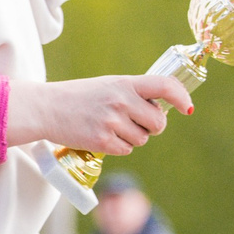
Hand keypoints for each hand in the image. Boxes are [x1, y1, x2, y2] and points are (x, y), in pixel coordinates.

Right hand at [4, 74, 190, 154]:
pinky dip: (118, 147)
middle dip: (151, 126)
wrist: (47, 108)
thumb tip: (161, 109)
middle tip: (134, 122)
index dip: (181, 98)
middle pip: (158, 123)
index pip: (164, 86)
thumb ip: (134, 93)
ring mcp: (112, 122)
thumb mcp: (108, 85)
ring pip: (142, 139)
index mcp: (125, 83)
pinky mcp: (102, 141)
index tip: (186, 109)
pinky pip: (126, 150)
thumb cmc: (79, 97)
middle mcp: (122, 101)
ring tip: (110, 127)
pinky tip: (102, 137)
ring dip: (132, 138)